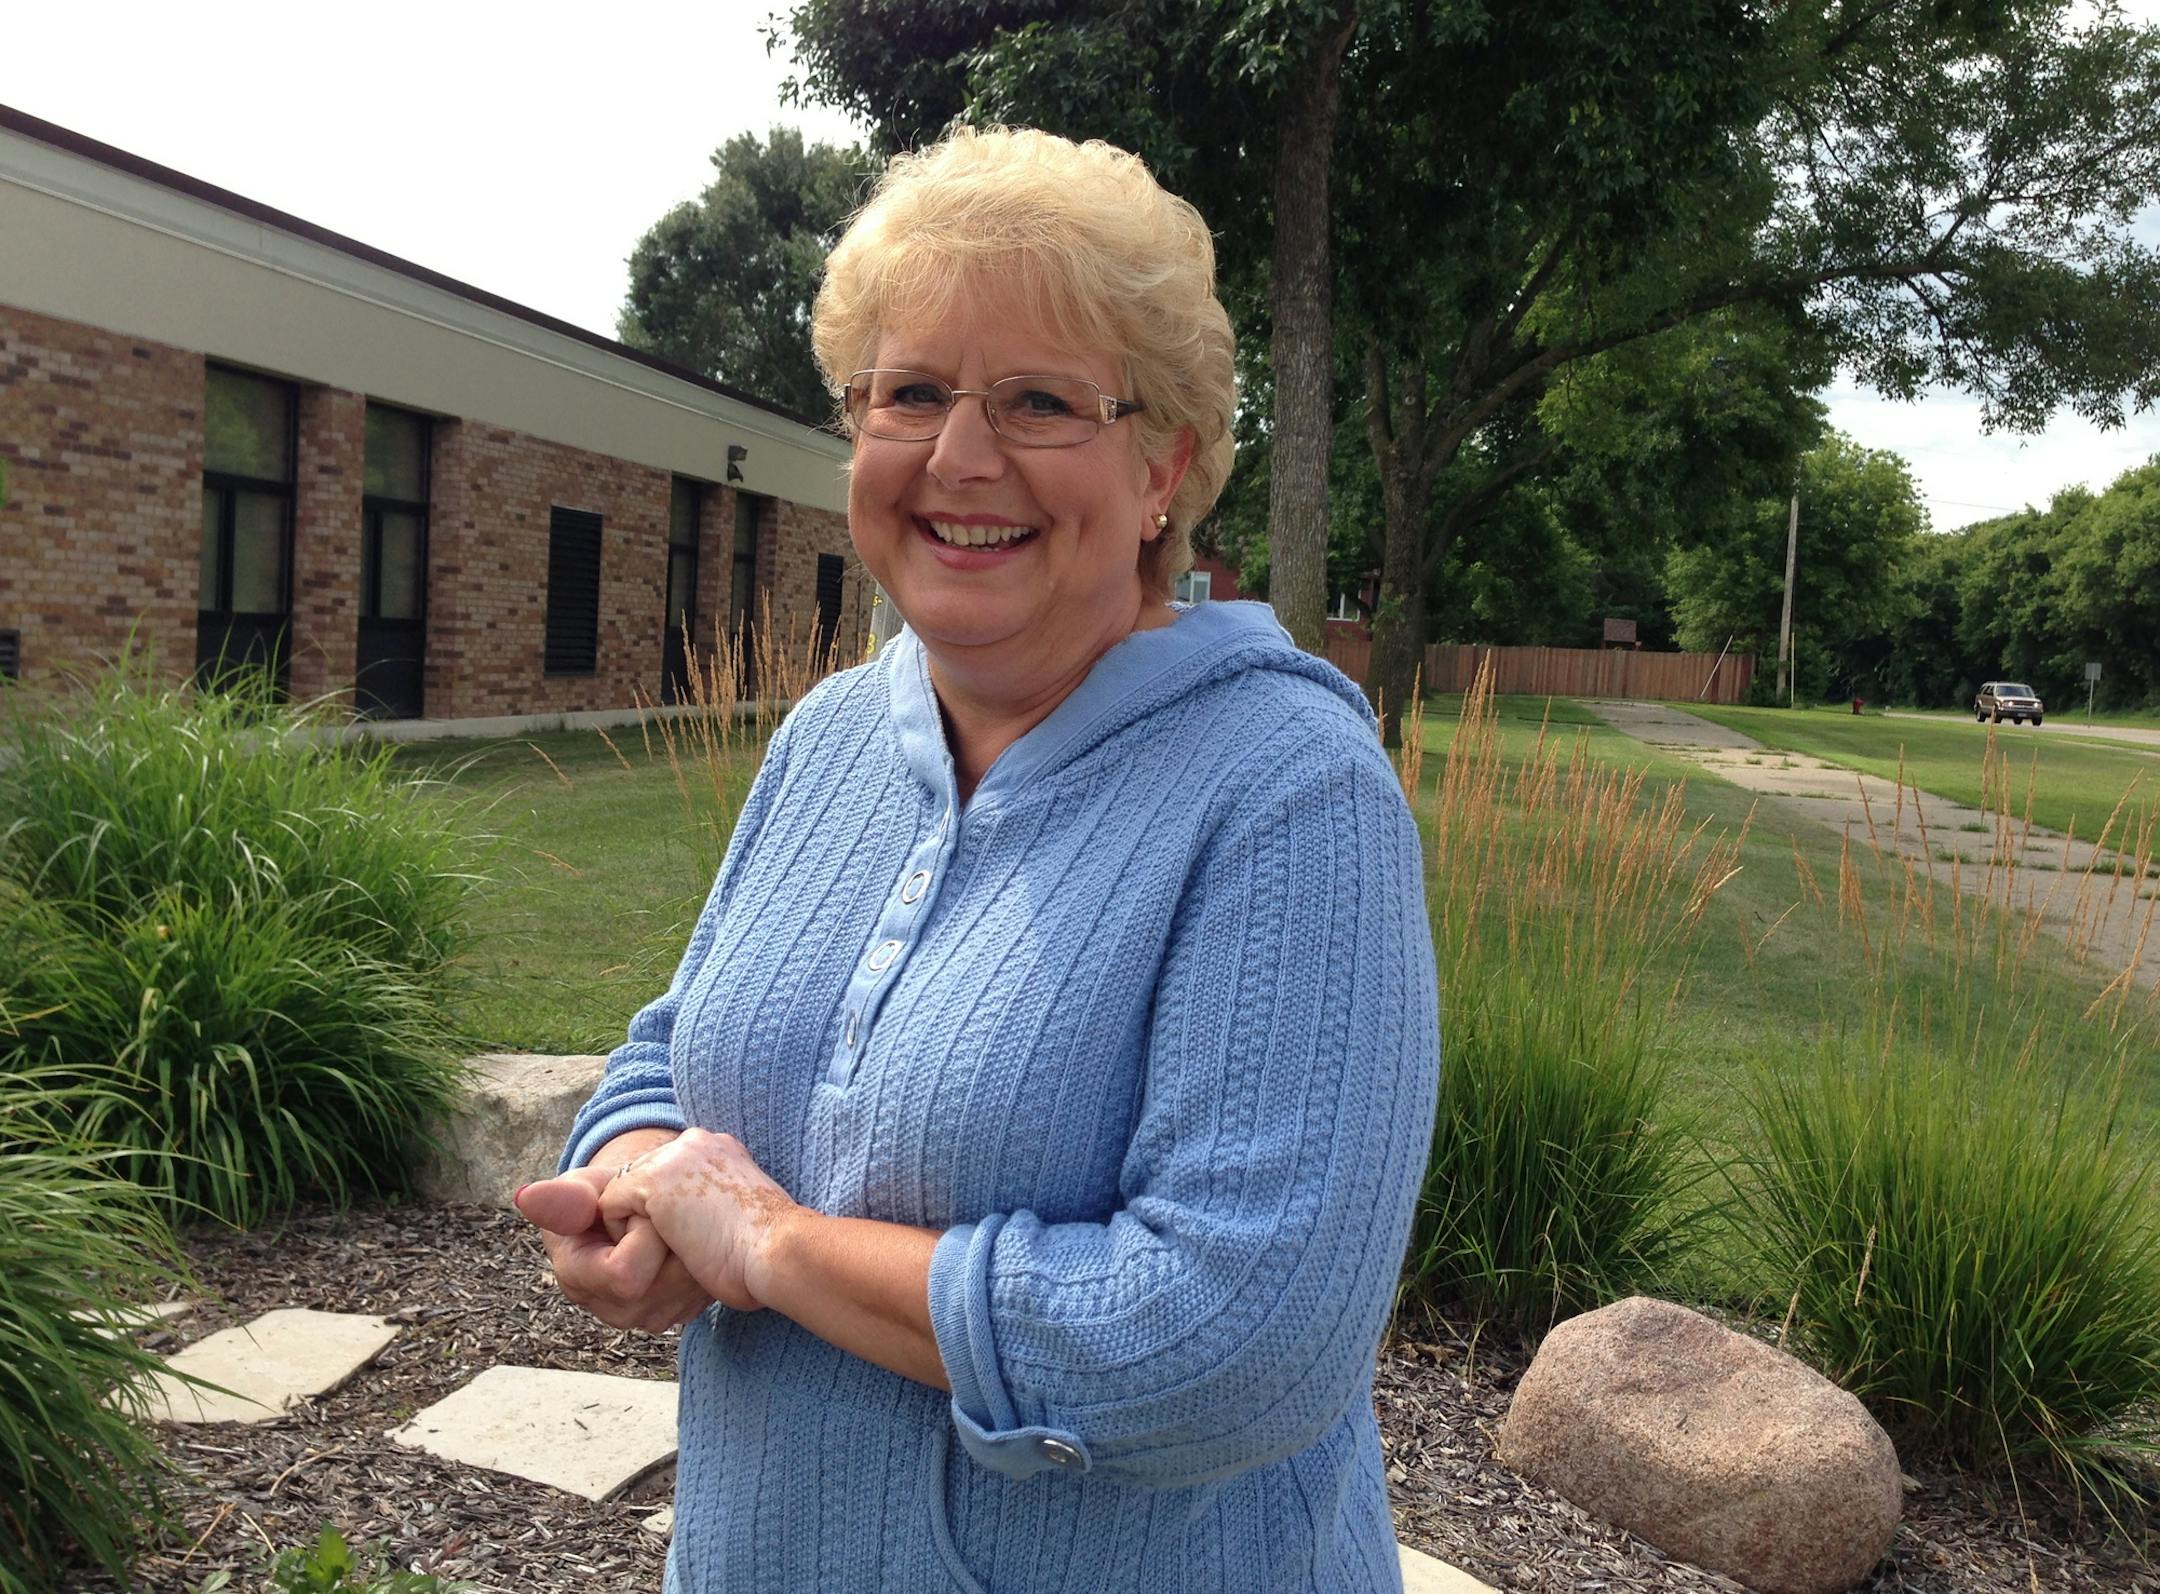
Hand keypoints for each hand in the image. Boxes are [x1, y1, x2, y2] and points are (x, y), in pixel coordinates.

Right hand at [516, 1160, 713, 1333]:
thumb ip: (562, 1198)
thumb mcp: (582, 1188)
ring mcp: (651, 1316)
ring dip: (692, 1245)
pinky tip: (692, 1239)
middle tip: (664, 1212)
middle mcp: (615, 1310)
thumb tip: (524, 1197)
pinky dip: (706, 1256)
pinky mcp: (683, 1311)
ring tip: (676, 1223)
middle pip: (664, 1283)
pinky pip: (707, 1286)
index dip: (641, 1232)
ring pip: (691, 1284)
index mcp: (579, 1280)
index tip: (642, 1206)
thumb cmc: (603, 1195)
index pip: (625, 1274)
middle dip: (671, 1237)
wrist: (635, 1209)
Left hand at [598, 1128, 798, 1311]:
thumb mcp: (742, 1212)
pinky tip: (661, 1247)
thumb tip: (704, 1224)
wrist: (777, 1251)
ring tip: (673, 1248)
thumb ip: (718, 1203)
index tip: (691, 1235)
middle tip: (677, 1246)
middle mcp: (695, 1143)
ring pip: (625, 1192)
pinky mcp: (651, 1181)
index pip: (670, 1171)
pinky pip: (610, 1207)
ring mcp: (672, 1158)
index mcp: (720, 1148)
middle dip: (649, 1213)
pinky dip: (625, 1235)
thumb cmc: (767, 1249)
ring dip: (640, 1226)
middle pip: (643, 1177)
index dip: (670, 1208)